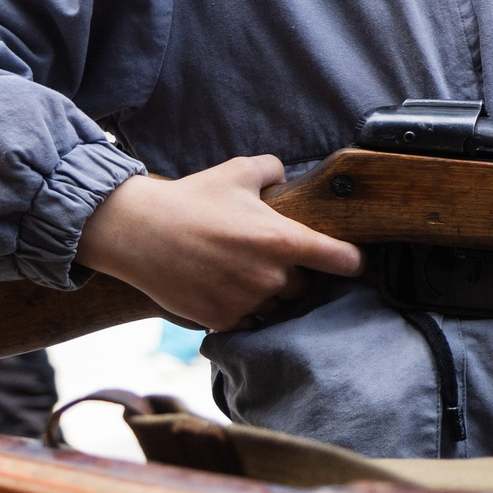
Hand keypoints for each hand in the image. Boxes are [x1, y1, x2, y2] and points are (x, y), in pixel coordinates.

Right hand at [75, 156, 363, 332]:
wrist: (140, 233)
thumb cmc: (193, 199)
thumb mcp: (239, 171)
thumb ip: (273, 170)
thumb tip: (286, 176)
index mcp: (283, 239)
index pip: (341, 259)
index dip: (351, 260)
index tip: (353, 262)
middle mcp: (271, 276)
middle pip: (303, 285)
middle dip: (290, 273)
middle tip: (263, 256)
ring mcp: (247, 302)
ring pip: (275, 304)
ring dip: (267, 293)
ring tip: (238, 272)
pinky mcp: (222, 321)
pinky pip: (248, 321)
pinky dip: (242, 309)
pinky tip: (223, 288)